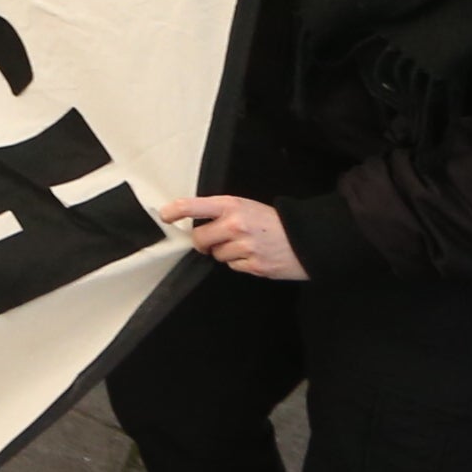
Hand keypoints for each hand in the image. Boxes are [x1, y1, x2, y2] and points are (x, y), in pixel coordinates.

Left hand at [154, 193, 307, 279]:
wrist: (307, 238)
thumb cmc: (274, 221)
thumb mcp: (246, 206)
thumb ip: (221, 211)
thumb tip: (195, 220)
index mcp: (231, 205)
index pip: (192, 206)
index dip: (174, 211)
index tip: (164, 215)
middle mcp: (236, 225)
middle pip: (199, 239)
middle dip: (202, 242)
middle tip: (212, 240)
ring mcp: (245, 246)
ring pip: (217, 255)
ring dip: (225, 252)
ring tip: (245, 245)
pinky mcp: (255, 265)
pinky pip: (233, 266)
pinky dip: (239, 263)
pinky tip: (253, 255)